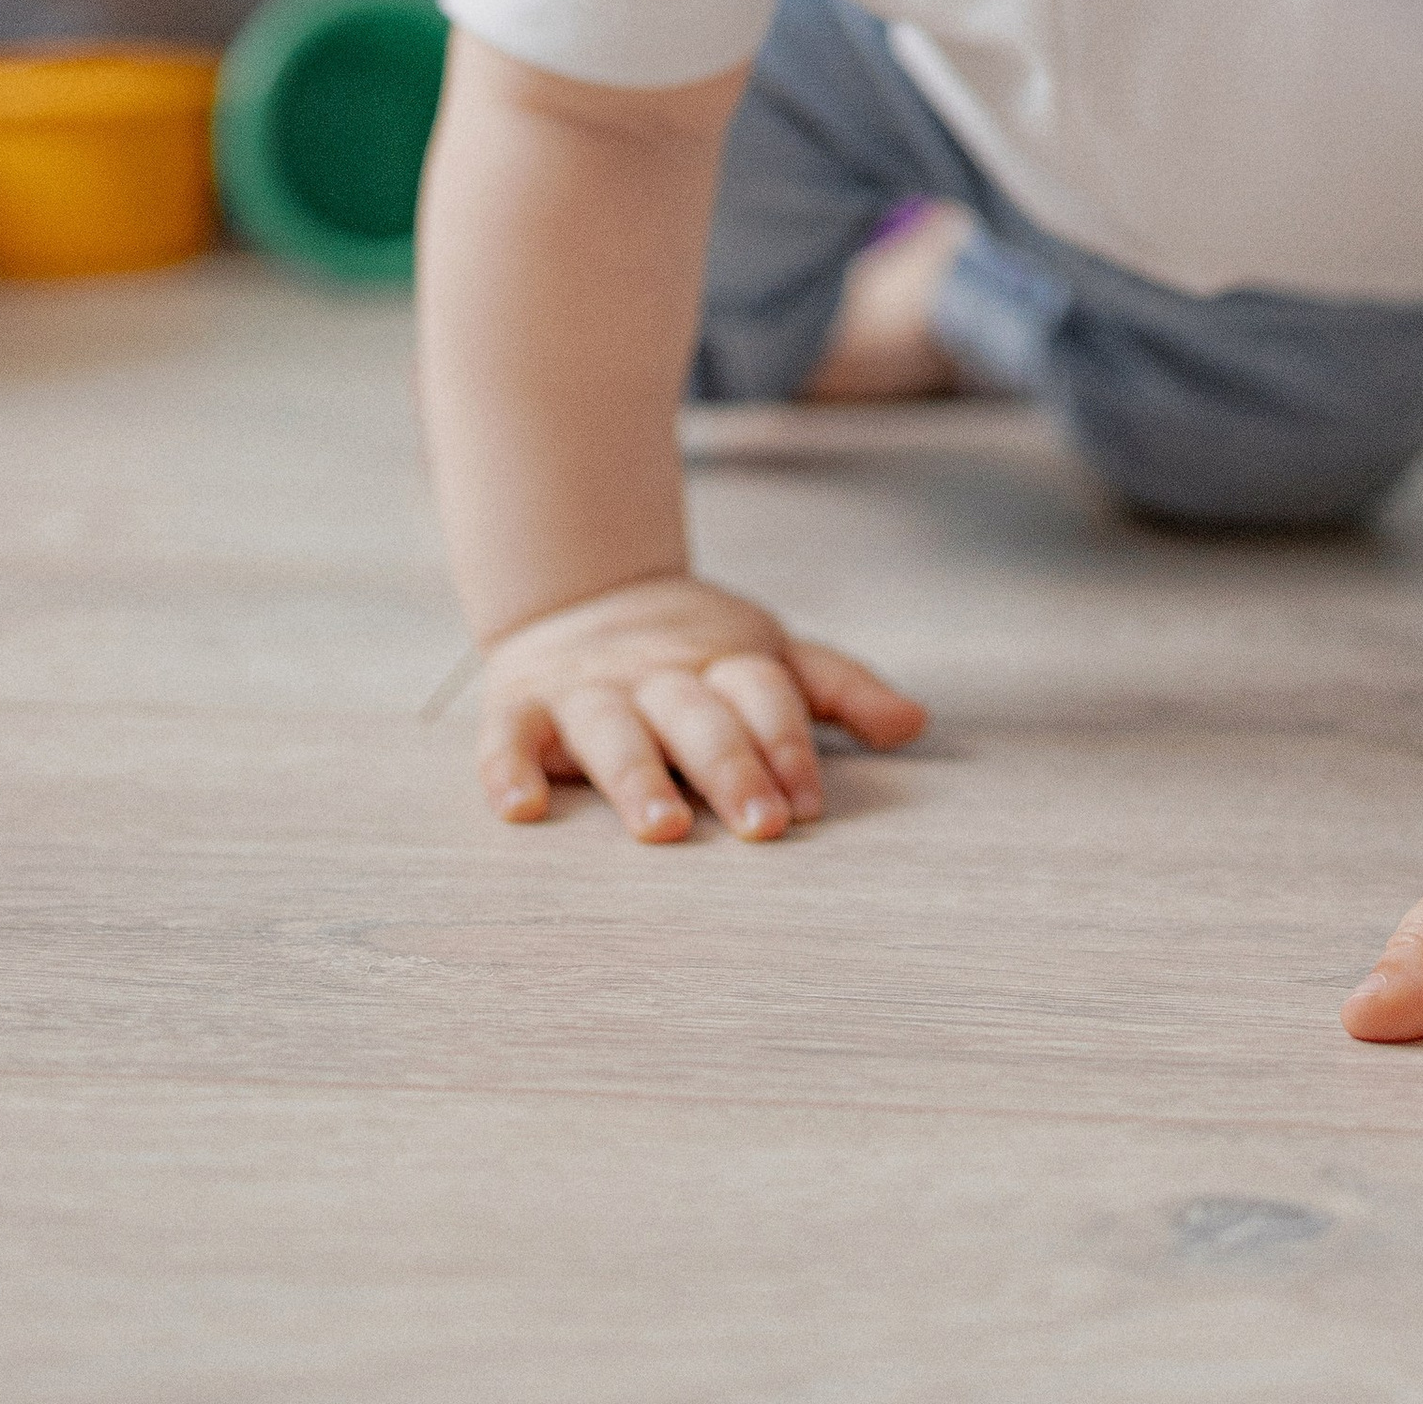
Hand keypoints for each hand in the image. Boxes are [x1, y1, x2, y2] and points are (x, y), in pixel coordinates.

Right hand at [476, 571, 928, 841]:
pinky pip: (507, 738)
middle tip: (761, 826)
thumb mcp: (770, 656)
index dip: (788, 746)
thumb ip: (838, 690)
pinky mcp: (520, 706)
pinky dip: (509, 768)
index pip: (764, 696)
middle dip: (731, 768)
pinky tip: (522, 808)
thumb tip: (914, 724)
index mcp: (724, 659)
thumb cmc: (697, 654)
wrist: (582, 594)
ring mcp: (587, 689)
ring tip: (662, 828)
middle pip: (699, 717)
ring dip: (637, 777)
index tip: (808, 805)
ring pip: (613, 731)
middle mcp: (657, 673)